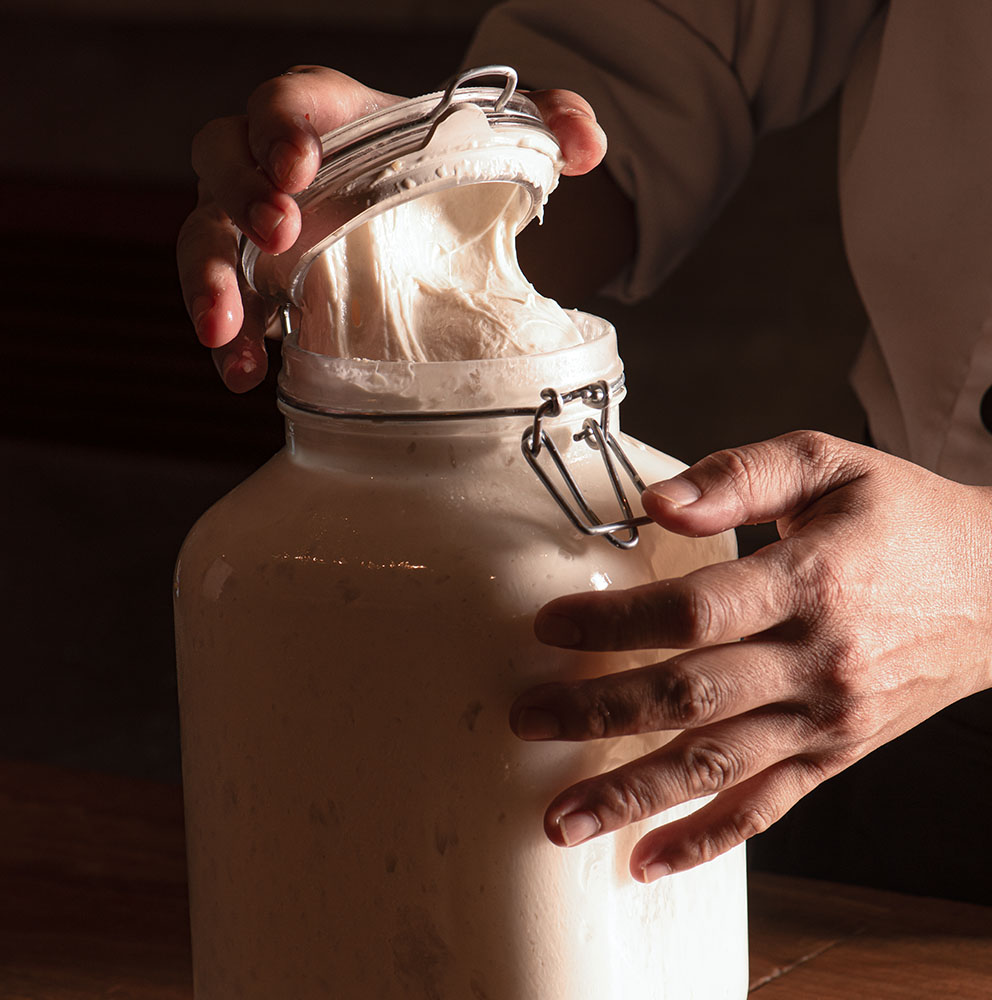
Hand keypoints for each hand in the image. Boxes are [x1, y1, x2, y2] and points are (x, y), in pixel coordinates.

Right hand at [176, 67, 606, 390]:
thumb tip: (585, 143)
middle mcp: (279, 169)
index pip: (288, 102)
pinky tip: (246, 378)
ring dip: (207, 280)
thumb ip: (548, 124)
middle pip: (224, 160)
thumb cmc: (448, 173)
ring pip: (204, 238)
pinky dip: (229, 347)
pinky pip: (227, 311)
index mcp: (333, 118)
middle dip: (242, 192)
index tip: (300, 162)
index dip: (282, 125)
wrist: (429, 228)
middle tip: (280, 228)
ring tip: (227, 328)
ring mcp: (258, 232)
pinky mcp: (262, 290)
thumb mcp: (504, 144)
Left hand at [513, 431, 991, 881]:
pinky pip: (768, 807)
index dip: (616, 623)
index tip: (549, 627)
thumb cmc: (902, 517)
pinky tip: (649, 862)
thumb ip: (739, 476)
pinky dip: (706, 840)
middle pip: (690, 696)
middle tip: (525, 721)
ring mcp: (827, 717)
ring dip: (633, 796)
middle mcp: (817, 659)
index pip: (694, 612)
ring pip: (717, 767)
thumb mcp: (827, 464)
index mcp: (810, 580)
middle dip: (599, 714)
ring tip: (559, 820)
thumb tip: (655, 503)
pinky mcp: (837, 754)